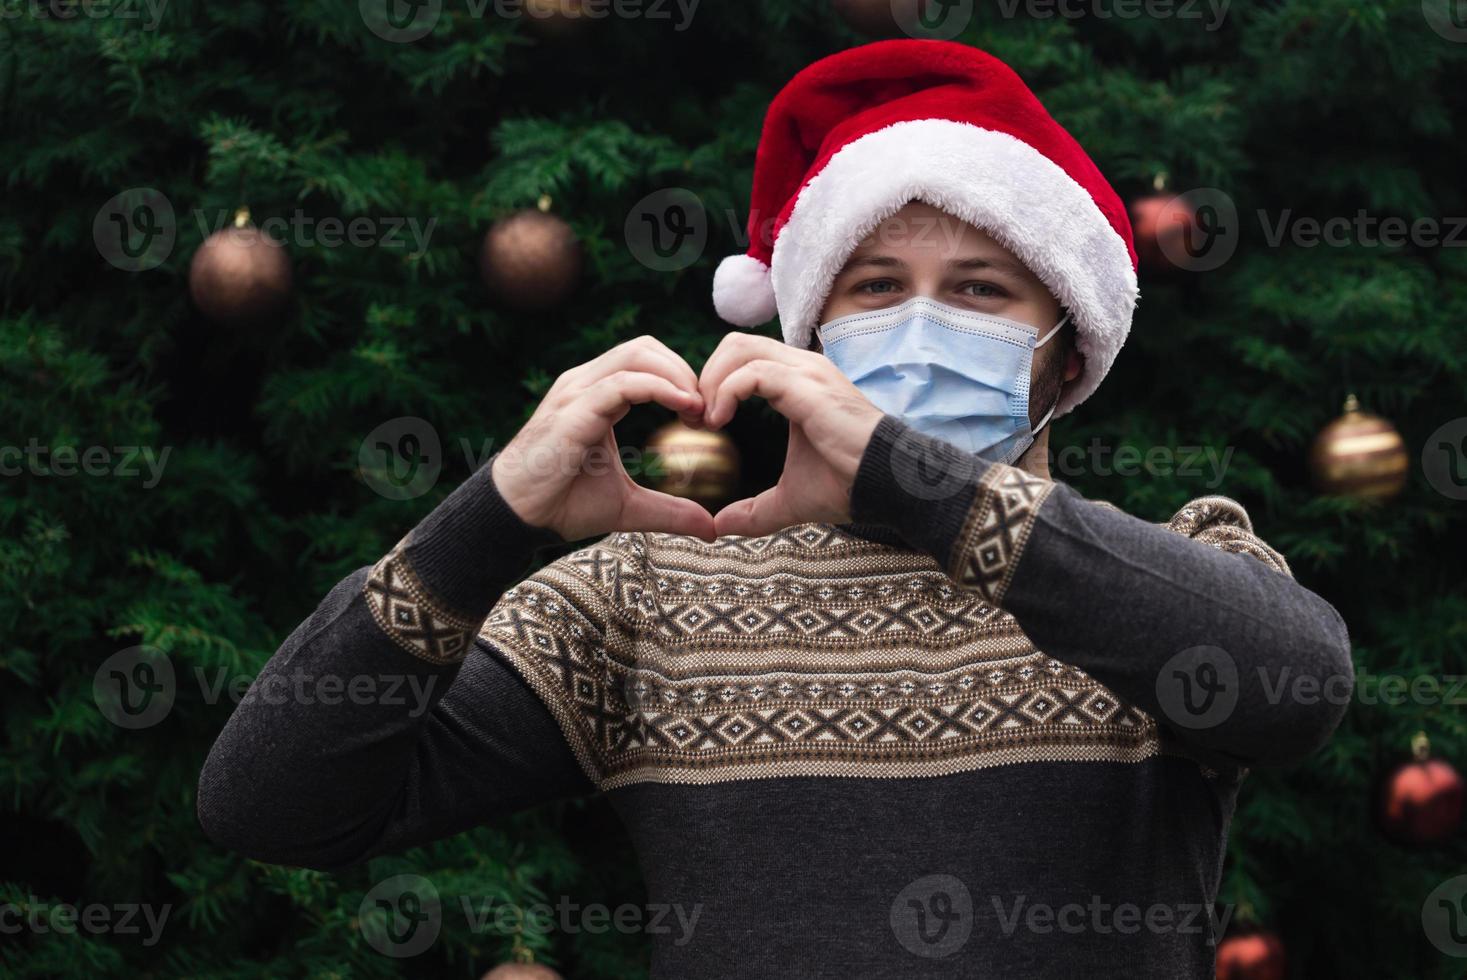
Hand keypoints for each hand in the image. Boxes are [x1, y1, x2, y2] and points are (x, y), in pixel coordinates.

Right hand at [492, 336, 716, 541]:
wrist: (518, 516)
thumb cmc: (563, 504)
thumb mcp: (629, 507)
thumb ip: (669, 511)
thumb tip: (710, 529)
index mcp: (596, 395)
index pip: (646, 361)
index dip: (681, 379)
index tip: (704, 416)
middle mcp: (585, 384)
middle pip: (645, 347)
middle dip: (684, 370)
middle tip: (705, 410)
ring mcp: (577, 392)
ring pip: (636, 355)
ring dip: (676, 375)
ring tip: (697, 409)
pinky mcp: (574, 410)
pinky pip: (622, 383)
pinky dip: (658, 388)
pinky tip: (683, 407)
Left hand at [699, 332, 883, 537]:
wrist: (887, 485)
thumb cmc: (848, 484)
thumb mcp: (790, 499)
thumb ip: (754, 510)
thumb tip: (719, 527)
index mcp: (798, 382)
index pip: (743, 357)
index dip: (714, 383)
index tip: (703, 423)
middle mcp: (802, 368)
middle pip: (736, 344)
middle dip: (706, 376)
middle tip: (697, 419)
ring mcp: (806, 373)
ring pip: (740, 350)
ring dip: (712, 382)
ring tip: (706, 421)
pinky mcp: (807, 388)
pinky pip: (753, 373)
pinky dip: (726, 392)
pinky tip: (719, 421)